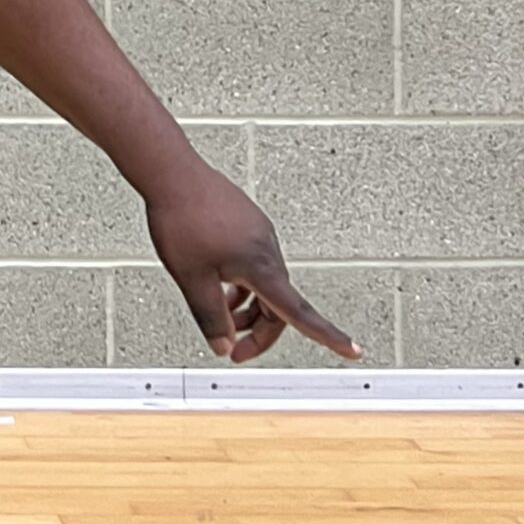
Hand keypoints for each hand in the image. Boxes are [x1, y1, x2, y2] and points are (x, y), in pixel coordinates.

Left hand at [145, 161, 360, 364]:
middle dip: (259, 331)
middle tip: (235, 348)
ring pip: (265, 284)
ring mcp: (258, 234)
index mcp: (261, 267)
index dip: (328, 336)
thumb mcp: (191, 278)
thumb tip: (222, 345)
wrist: (172, 174)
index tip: (351, 349)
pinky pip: (255, 264)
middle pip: (279, 304)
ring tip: (222, 316)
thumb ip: (210, 316)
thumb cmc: (182, 217)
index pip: (301, 313)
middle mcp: (267, 249)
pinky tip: (219, 284)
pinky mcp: (247, 223)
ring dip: (249, 307)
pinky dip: (243, 284)